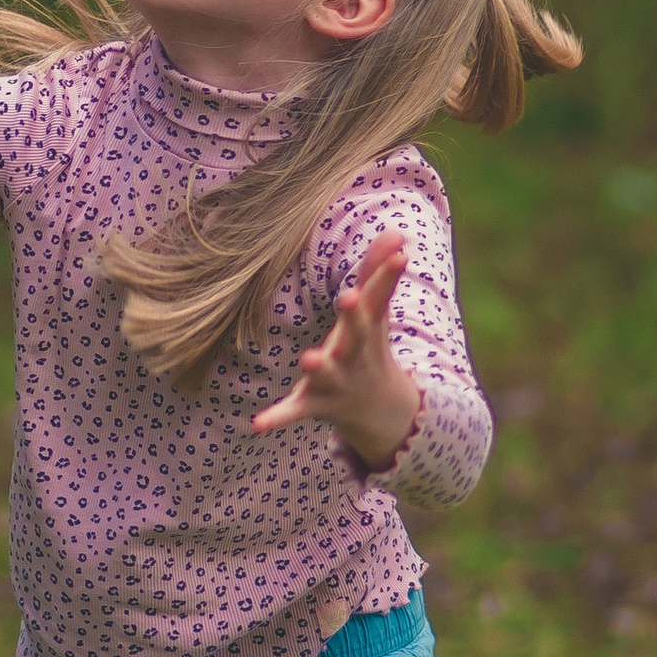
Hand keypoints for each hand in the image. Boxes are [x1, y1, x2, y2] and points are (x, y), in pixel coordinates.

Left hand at [250, 231, 420, 467]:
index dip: (385, 276)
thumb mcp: (376, 313)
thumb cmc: (370, 348)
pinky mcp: (314, 404)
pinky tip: (257, 424)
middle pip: (356, 335)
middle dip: (354, 317)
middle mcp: (355, 356)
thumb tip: (397, 232)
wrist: (381, 411)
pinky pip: (295, 411)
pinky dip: (277, 417)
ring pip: (327, 374)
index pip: (379, 298)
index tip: (399, 255)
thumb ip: (379, 272)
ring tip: (308, 358)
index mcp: (367, 330)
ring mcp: (336, 382)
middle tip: (350, 296)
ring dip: (319, 367)